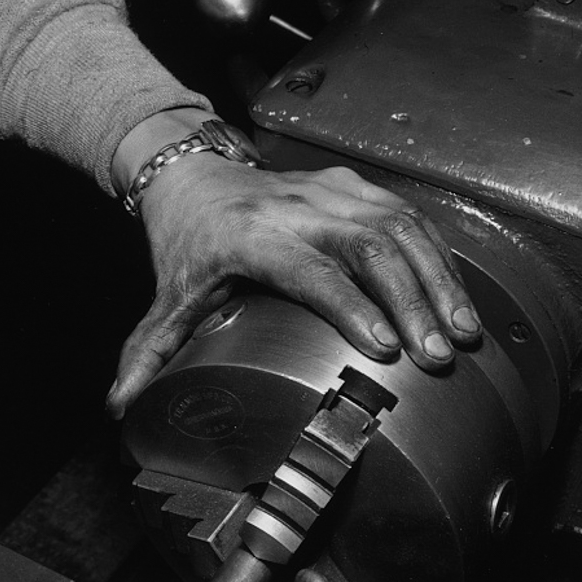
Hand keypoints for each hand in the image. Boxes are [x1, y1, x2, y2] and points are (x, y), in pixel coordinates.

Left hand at [106, 120, 479, 417]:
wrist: (193, 173)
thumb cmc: (187, 243)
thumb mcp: (167, 298)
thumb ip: (148, 353)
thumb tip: (119, 407)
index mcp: (250, 237)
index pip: (310, 271)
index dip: (350, 307)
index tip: (385, 348)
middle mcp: (297, 207)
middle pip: (370, 245)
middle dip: (413, 301)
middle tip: (441, 353)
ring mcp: (332, 190)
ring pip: (400, 226)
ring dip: (437, 280)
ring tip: (463, 332)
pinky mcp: (356, 186)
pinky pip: (409, 217)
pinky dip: (438, 258)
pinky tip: (457, 299)